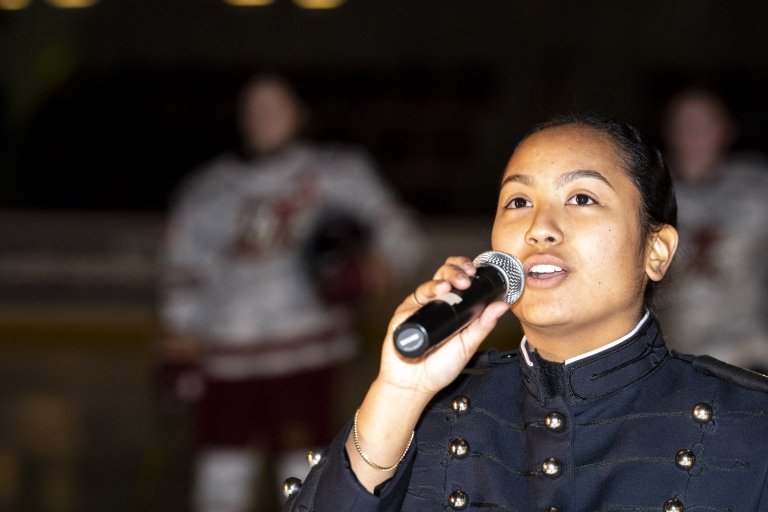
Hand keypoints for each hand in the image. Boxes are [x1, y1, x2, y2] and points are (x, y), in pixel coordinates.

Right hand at [377, 256, 509, 401]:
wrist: (414, 385)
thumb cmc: (439, 368)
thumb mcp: (468, 344)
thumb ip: (484, 325)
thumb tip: (502, 305)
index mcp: (452, 308)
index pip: (459, 280)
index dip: (467, 270)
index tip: (477, 272)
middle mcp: (436, 303)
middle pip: (445, 274)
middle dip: (458, 269)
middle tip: (468, 276)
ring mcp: (421, 306)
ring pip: (433, 281)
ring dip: (447, 276)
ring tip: (457, 283)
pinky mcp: (406, 312)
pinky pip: (417, 296)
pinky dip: (430, 290)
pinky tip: (439, 291)